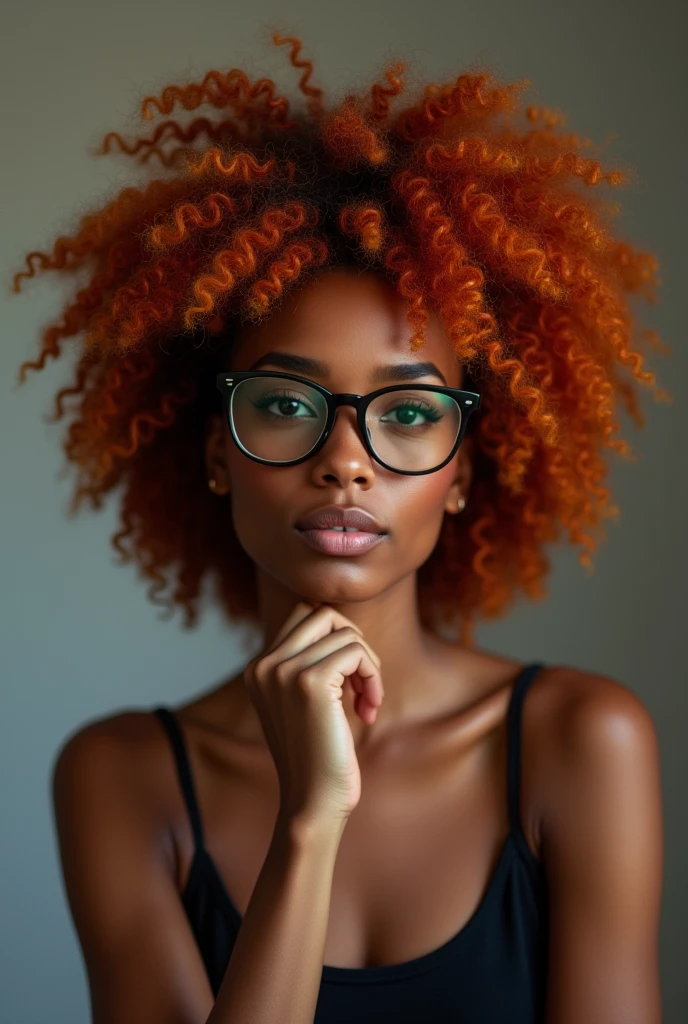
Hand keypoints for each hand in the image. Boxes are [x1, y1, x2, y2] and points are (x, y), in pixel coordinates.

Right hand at [243, 602, 383, 829]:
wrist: (313, 803)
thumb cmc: (318, 757)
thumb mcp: (306, 703)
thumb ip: (311, 664)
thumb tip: (342, 626)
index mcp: (258, 668)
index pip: (305, 616)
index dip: (337, 639)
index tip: (349, 680)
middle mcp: (264, 664)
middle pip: (323, 614)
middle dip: (353, 643)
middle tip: (363, 685)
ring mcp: (283, 671)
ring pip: (345, 633)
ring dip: (369, 666)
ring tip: (368, 703)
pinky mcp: (309, 682)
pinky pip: (356, 651)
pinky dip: (372, 675)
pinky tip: (369, 709)